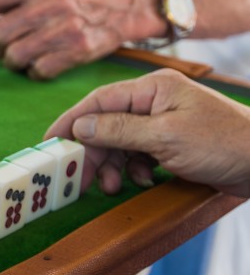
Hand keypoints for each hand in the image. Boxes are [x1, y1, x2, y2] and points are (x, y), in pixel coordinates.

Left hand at [0, 0, 165, 78]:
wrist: (126, 5)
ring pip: (15, 55)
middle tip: (4, 46)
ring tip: (25, 54)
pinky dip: (35, 71)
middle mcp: (49, 1)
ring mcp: (65, 26)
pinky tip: (45, 61)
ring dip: (14, 61)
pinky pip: (38, 71)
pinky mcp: (79, 49)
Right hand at [46, 69, 249, 196]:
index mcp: (152, 88)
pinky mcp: (171, 143)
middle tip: (79, 179)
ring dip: (112, 166)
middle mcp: (155, 101)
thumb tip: (79, 126)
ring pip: (120, 142)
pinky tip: (143, 180)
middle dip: (92, 152)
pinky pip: (137, 154)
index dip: (70, 121)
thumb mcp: (165, 137)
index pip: (99, 101)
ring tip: (112, 186)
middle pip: (106, 124)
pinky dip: (133, 170)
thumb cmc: (224, 143)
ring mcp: (163, 122)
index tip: (50, 143)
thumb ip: (118, 130)